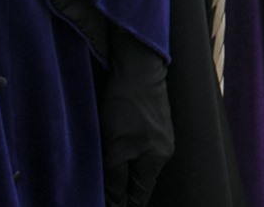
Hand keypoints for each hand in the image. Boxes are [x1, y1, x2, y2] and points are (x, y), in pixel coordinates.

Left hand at [100, 33, 174, 206]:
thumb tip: (115, 204)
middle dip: (120, 187)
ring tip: (104, 164)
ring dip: (122, 168)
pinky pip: (139, 147)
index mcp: (156, 161)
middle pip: (139, 182)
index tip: (105, 202)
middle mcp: (163, 151)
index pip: (139, 198)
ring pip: (138, 164)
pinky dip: (126, 152)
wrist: (138, 69)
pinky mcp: (154, 122)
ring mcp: (161, 136)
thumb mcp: (115, 147)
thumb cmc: (126, 106)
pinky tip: (114, 143)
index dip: (122, 204)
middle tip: (100, 184)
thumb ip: (115, 180)